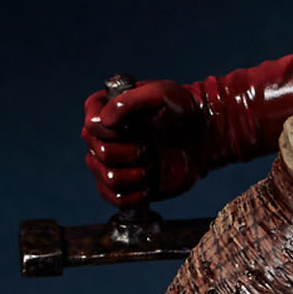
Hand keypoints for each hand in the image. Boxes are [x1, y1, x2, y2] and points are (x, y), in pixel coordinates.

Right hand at [82, 79, 208, 208]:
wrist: (200, 135)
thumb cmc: (180, 109)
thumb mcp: (160, 93)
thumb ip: (130, 101)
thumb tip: (105, 120)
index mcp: (103, 110)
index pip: (92, 126)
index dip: (115, 131)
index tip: (137, 126)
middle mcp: (101, 138)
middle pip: (100, 154)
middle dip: (132, 152)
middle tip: (150, 145)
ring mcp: (110, 163)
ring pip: (109, 178)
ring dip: (138, 173)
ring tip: (153, 162)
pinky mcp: (123, 187)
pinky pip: (118, 200)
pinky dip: (137, 195)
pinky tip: (150, 183)